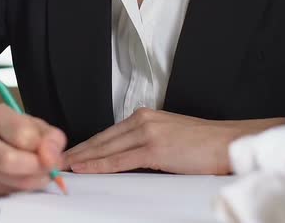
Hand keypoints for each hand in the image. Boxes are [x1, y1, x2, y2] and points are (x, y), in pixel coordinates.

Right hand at [0, 104, 66, 195]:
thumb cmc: (15, 130)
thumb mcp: (37, 126)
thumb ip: (51, 138)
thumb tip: (51, 159)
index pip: (21, 134)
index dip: (42, 148)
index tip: (53, 155)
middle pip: (8, 160)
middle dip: (36, 167)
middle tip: (48, 168)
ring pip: (9, 180)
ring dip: (34, 180)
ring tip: (40, 172)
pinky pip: (9, 192)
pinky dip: (25, 188)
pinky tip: (26, 177)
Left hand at [64, 108, 284, 174]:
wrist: (229, 142)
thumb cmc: (204, 143)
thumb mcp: (169, 138)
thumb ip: (145, 144)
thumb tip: (125, 159)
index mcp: (146, 117)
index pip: (109, 133)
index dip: (88, 145)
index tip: (72, 152)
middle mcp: (143, 120)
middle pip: (102, 139)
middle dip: (78, 150)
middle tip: (56, 158)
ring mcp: (148, 132)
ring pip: (106, 148)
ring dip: (82, 158)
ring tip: (63, 165)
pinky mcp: (154, 148)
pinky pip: (120, 159)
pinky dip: (99, 164)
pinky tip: (84, 168)